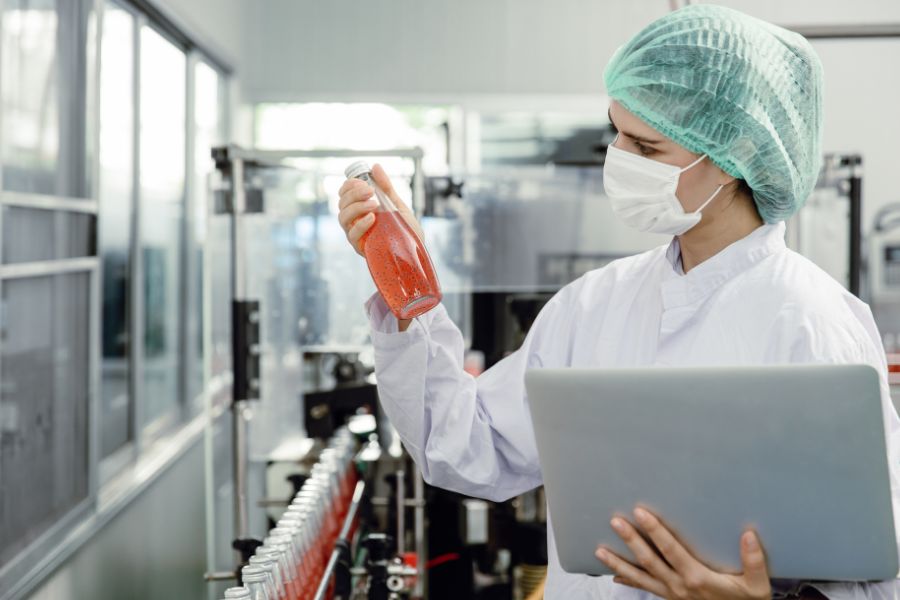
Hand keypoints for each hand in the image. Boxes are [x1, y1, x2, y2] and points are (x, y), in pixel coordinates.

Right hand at [337, 163, 423, 256]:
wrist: (416, 251)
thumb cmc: (405, 229)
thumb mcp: (397, 205)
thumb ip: (386, 188)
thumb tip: (375, 166)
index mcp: (360, 210)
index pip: (344, 195)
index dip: (348, 186)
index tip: (361, 181)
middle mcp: (354, 222)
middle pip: (342, 205)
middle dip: (354, 194)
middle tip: (370, 190)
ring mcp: (356, 235)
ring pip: (343, 218)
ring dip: (356, 207)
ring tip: (373, 204)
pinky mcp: (361, 249)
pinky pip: (352, 235)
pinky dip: (360, 225)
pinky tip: (372, 218)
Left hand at [595, 507, 771, 599]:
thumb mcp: (757, 586)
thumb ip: (754, 561)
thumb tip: (749, 535)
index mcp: (697, 578)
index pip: (671, 550)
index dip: (655, 530)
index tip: (640, 513)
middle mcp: (680, 586)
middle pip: (649, 560)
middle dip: (630, 540)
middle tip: (614, 522)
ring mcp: (672, 594)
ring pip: (640, 578)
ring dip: (619, 564)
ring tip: (599, 552)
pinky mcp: (670, 599)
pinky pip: (646, 589)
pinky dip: (629, 581)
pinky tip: (614, 576)